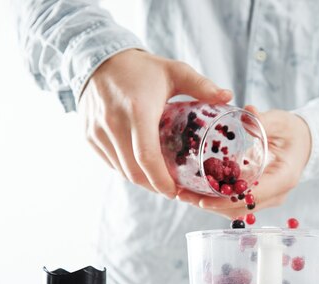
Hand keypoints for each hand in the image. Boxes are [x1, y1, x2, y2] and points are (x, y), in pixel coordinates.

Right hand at [78, 49, 231, 197]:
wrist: (99, 58)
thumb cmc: (142, 68)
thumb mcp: (174, 71)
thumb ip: (202, 86)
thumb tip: (229, 97)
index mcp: (137, 111)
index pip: (147, 157)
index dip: (161, 180)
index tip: (175, 191)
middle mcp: (113, 124)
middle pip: (134, 171)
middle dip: (155, 186)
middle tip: (173, 189)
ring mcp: (97, 132)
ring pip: (122, 171)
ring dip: (142, 180)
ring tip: (160, 179)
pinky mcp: (89, 136)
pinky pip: (111, 163)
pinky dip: (127, 170)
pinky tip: (142, 167)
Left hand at [177, 106, 311, 218]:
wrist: (304, 142)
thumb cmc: (293, 132)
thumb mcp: (282, 122)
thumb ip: (264, 119)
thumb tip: (247, 111)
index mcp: (283, 178)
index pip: (252, 196)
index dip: (226, 200)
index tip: (203, 199)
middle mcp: (276, 194)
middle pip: (240, 208)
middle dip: (210, 205)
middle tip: (183, 195)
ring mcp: (267, 197)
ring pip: (235, 210)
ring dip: (210, 205)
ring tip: (183, 194)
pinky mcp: (258, 195)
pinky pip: (235, 203)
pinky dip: (216, 200)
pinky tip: (195, 191)